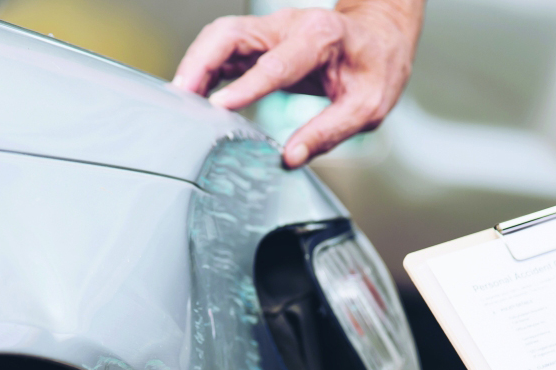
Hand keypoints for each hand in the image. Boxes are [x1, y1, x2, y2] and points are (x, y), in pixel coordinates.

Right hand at [173, 0, 424, 167]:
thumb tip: (291, 157)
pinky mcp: (259, 41)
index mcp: (320, 38)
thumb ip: (329, 132)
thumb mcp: (367, 107)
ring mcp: (270, 30)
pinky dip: (201, 68)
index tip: (219, 107)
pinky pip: (221, 49)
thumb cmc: (375, 68)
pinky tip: (189, 94)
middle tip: (180, 99)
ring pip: (219, 37)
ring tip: (177, 100)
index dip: (246, 86)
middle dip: (200, 63)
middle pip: (231, 35)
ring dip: (193, 65)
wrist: (379, 36)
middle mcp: (288, 26)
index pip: (276, 64)